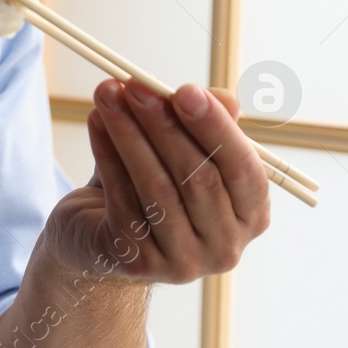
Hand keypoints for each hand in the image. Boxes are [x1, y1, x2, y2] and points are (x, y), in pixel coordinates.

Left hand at [41, 80, 272, 285]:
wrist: (99, 235)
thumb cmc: (152, 184)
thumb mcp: (182, 151)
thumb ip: (202, 125)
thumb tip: (217, 96)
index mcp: (251, 216)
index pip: (243, 169)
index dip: (216, 128)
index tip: (186, 90)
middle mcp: (225, 246)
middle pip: (198, 178)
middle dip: (163, 124)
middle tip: (135, 84)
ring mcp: (182, 261)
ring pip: (157, 187)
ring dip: (129, 133)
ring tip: (107, 93)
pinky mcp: (138, 262)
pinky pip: (121, 199)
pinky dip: (107, 154)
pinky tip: (96, 121)